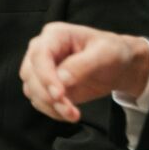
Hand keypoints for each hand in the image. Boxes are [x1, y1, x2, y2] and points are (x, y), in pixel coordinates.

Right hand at [19, 23, 148, 122]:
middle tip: (70, 110)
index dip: (46, 76)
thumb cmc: (112, 52)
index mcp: (55, 35)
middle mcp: (42, 50)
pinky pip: (39, 100)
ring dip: (50, 106)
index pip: (40, 55)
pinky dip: (52, 111)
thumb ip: (83, 64)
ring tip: (73, 114)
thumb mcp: (105, 53)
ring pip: (31, 89)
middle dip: (48, 95)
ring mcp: (42, 69)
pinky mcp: (46, 86)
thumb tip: (62, 80)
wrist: (118, 66)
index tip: (60, 94)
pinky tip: (69, 114)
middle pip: (30, 74)